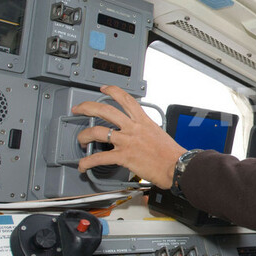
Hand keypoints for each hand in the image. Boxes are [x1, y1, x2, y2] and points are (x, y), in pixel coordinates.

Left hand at [71, 85, 185, 187]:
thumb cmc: (172, 154)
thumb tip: (140, 134)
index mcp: (143, 121)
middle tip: (79, 109)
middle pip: (105, 110)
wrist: (177, 166)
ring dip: (83, 135)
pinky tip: (82, 165)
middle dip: (87, 107)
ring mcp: (127, 141)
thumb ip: (146, 131)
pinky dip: (87, 162)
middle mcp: (133, 128)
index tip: (104, 89)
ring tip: (81, 140)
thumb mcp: (159, 133)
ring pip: (97, 131)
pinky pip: (99, 157)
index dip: (112, 91)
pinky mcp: (123, 156)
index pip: (126, 99)